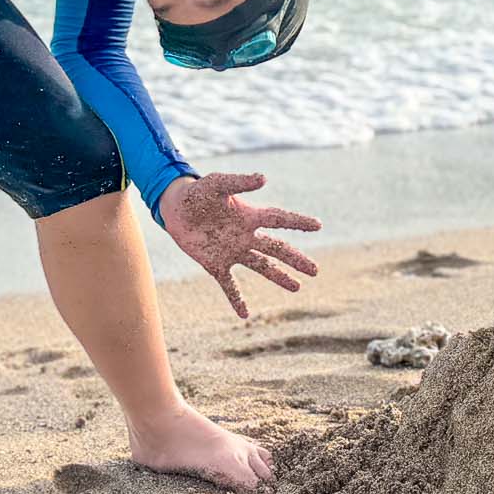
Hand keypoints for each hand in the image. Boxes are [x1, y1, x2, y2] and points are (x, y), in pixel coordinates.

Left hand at [159, 173, 320, 318]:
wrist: (175, 208)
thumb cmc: (197, 192)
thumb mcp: (217, 183)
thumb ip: (239, 182)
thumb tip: (264, 178)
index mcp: (248, 216)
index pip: (279, 219)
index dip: (298, 221)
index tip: (318, 225)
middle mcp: (245, 236)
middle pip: (276, 249)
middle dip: (296, 259)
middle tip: (315, 270)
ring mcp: (232, 251)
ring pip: (261, 267)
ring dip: (279, 277)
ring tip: (297, 288)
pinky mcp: (215, 264)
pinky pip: (229, 284)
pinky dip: (236, 299)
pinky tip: (245, 314)